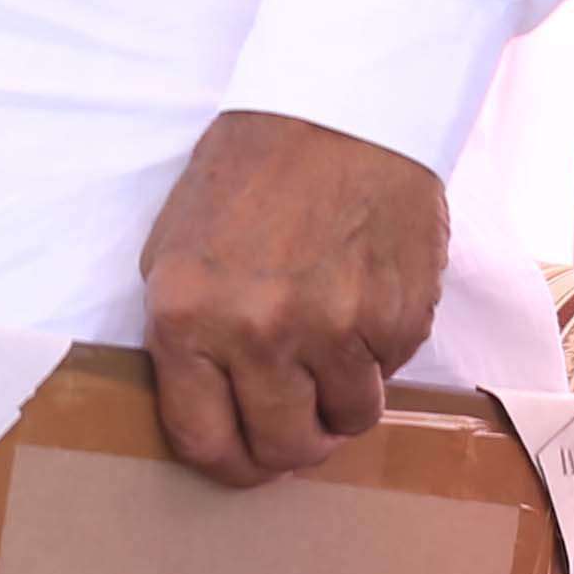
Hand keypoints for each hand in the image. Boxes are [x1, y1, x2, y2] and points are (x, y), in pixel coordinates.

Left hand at [135, 109, 447, 484]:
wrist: (337, 110)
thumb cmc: (249, 174)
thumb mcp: (176, 248)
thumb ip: (187, 337)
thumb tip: (213, 417)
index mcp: (186, 315)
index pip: (203, 441)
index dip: (230, 463)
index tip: (245, 458)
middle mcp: (256, 330)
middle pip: (281, 449)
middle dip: (291, 444)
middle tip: (298, 416)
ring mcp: (332, 328)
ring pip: (347, 423)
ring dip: (340, 400)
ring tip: (332, 348)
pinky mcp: (397, 318)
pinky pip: (389, 377)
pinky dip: (378, 357)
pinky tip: (363, 301)